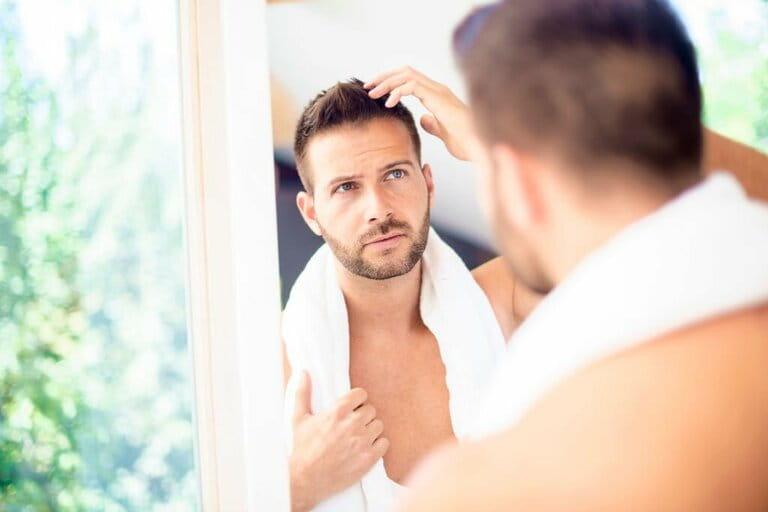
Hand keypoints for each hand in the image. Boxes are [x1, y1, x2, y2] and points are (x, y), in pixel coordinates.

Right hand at [290, 371, 388, 511]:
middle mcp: (351, 425)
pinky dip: (377, 445)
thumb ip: (302, 393)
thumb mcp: (298, 419)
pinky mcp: (368, 459)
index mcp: (336, 412)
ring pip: (378, 425)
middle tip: (354, 424)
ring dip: (371, 429)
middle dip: (363, 415)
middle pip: (371, 409)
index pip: (361, 394)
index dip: (357, 400)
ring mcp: (361, 442)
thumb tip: (303, 373)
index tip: (353, 407)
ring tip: (359, 436)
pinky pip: (384, 443)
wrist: (306, 479)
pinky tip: (366, 448)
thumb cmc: (302, 448)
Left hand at [365, 66, 476, 160]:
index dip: (391, 82)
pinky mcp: (438, 97)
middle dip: (384, 77)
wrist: (479, 147)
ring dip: (387, 82)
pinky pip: (412, 86)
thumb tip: (423, 119)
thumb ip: (433, 124)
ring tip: (373, 94)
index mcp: (437, 95)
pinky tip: (388, 104)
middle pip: (405, 71)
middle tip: (367, 86)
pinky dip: (397, 92)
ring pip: (407, 75)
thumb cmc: (466, 142)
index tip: (376, 92)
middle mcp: (438, 88)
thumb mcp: (443, 132)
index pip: (410, 79)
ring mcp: (439, 91)